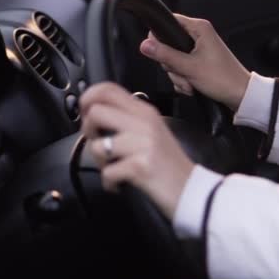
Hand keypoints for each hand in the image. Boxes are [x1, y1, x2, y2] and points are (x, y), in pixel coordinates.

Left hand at [79, 82, 194, 218]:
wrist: (192, 189)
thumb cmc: (168, 164)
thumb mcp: (151, 131)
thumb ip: (127, 119)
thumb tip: (93, 114)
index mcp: (145, 111)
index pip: (107, 89)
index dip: (87, 98)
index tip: (86, 114)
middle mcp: (144, 122)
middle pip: (95, 112)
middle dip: (88, 131)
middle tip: (100, 144)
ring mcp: (143, 143)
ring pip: (96, 145)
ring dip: (100, 162)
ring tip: (113, 168)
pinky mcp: (140, 166)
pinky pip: (107, 172)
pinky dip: (109, 183)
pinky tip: (120, 184)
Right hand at [140, 14, 250, 110]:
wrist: (240, 96)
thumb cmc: (223, 80)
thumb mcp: (189, 68)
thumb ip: (165, 55)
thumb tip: (145, 45)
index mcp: (199, 29)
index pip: (169, 22)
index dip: (159, 37)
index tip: (160, 53)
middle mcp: (199, 36)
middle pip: (169, 45)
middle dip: (172, 65)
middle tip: (183, 73)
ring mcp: (199, 50)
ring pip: (174, 60)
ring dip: (179, 76)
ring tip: (191, 83)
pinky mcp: (200, 63)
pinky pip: (182, 69)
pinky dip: (184, 80)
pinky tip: (193, 87)